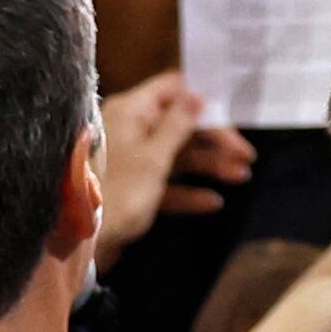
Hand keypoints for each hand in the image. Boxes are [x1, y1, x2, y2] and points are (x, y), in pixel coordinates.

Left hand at [99, 70, 255, 264]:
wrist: (84, 241)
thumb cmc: (119, 193)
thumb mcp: (154, 157)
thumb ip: (178, 125)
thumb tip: (198, 95)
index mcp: (132, 112)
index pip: (172, 90)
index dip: (203, 99)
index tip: (234, 115)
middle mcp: (131, 129)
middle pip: (181, 125)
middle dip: (214, 140)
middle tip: (246, 156)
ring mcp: (132, 159)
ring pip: (178, 155)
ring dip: (209, 165)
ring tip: (240, 177)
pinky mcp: (135, 187)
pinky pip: (167, 182)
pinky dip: (189, 190)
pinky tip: (212, 202)